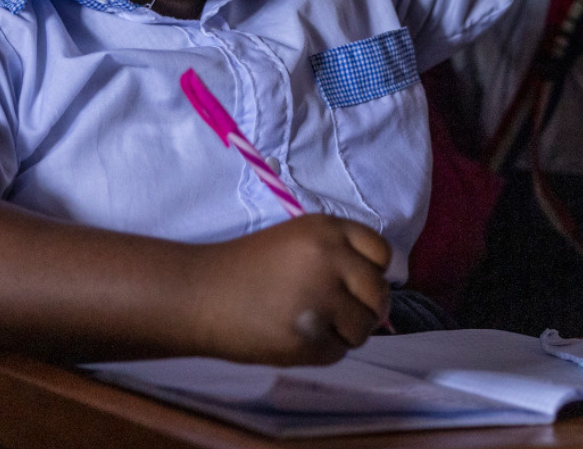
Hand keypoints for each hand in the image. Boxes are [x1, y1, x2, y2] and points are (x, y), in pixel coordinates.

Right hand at [190, 214, 391, 365]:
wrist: (199, 294)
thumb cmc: (247, 267)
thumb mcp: (297, 241)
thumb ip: (338, 255)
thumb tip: (378, 288)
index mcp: (327, 229)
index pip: (382, 252)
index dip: (375, 272)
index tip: (358, 284)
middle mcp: (330, 259)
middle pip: (378, 292)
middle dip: (366, 308)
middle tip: (340, 315)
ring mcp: (321, 299)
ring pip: (363, 327)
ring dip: (345, 333)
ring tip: (313, 326)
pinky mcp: (308, 337)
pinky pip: (338, 352)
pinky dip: (321, 352)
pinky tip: (294, 339)